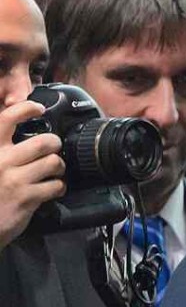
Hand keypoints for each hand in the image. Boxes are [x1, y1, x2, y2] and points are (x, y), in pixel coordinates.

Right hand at [0, 101, 64, 250]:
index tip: (38, 108)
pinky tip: (53, 189)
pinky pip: (55, 186)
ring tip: (54, 171)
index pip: (7, 119)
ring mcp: (14, 180)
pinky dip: (59, 187)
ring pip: (53, 162)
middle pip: (43, 142)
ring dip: (59, 167)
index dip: (26, 109)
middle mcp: (1, 160)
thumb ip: (2, 148)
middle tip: (53, 150)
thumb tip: (17, 131)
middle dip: (55, 144)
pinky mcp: (26, 198)